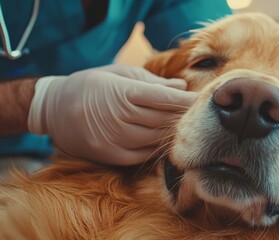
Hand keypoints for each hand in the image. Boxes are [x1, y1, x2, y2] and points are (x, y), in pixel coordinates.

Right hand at [28, 65, 196, 164]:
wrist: (54, 108)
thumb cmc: (90, 85)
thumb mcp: (118, 74)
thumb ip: (151, 82)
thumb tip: (181, 87)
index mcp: (122, 92)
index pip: (164, 99)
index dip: (185, 101)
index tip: (202, 100)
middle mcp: (120, 117)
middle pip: (162, 119)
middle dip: (182, 116)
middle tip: (199, 113)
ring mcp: (114, 139)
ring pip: (155, 139)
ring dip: (172, 133)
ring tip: (184, 127)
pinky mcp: (110, 155)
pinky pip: (143, 155)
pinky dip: (157, 148)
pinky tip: (164, 140)